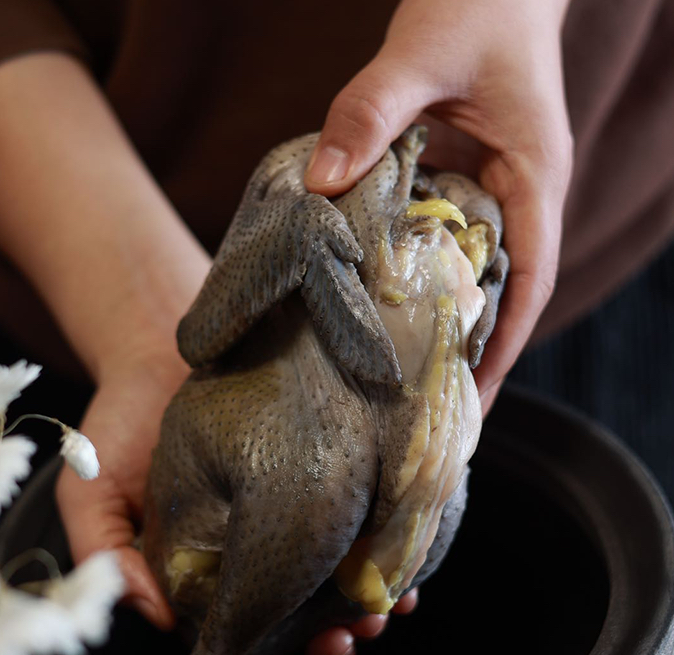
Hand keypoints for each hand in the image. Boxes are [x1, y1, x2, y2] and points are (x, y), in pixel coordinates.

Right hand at [56, 346, 420, 654]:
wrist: (155, 357)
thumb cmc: (117, 428)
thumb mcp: (89, 492)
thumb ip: (106, 555)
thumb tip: (156, 617)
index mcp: (195, 577)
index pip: (232, 646)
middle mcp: (242, 557)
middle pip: (290, 628)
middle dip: (318, 651)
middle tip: (334, 651)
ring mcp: (281, 523)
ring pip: (328, 593)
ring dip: (352, 617)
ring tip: (370, 622)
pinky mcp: (313, 487)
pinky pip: (354, 537)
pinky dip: (376, 564)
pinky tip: (397, 581)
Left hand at [305, 0, 573, 413]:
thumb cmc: (474, 3)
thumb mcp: (421, 52)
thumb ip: (371, 111)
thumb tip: (321, 184)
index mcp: (534, 176)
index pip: (532, 279)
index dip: (507, 345)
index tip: (474, 399)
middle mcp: (519, 194)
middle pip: (505, 293)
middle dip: (475, 353)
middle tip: (430, 412)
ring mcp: (490, 190)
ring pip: (474, 274)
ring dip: (447, 326)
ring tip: (406, 381)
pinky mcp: (459, 181)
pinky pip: (443, 243)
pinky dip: (420, 280)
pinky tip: (382, 307)